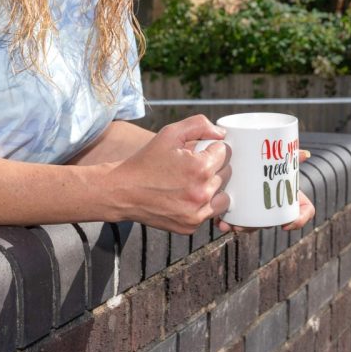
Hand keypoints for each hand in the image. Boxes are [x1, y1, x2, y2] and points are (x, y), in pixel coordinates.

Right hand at [104, 114, 230, 233]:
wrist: (123, 191)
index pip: (225, 152)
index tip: (198, 151)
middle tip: (192, 166)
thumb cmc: (146, 161)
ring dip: (213, 187)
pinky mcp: (191, 226)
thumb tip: (222, 134)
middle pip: (227, 173)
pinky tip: (186, 196)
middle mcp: (202, 193)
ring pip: (223, 195)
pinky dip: (203, 205)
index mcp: (200, 168)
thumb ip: (200, 125)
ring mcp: (197, 213)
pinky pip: (210, 212)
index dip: (211, 148)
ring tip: (192, 182)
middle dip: (213, 167)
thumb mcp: (170, 134)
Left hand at [216, 150, 315, 233]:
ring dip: (242, 227)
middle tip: (246, 224)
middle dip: (258, 227)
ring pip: (252, 225)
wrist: (245, 152)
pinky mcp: (239, 206)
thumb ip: (291, 155)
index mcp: (288, 194)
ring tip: (230, 224)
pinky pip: (234, 220)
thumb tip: (306, 154)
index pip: (303, 210)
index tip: (285, 225)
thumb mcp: (279, 157)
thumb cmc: (270, 158)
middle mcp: (273, 205)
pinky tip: (221, 223)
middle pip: (270, 222)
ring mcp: (256, 208)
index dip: (298, 220)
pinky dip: (227, 222)